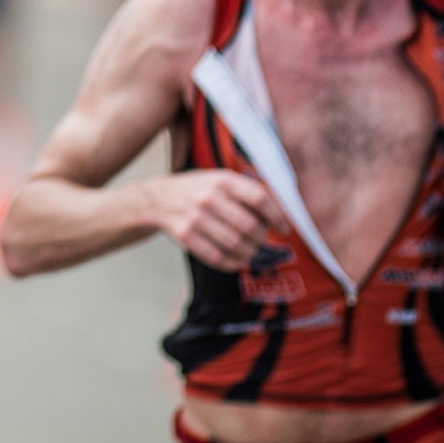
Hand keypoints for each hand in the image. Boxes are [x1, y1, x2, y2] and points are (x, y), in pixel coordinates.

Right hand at [150, 170, 286, 272]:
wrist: (159, 198)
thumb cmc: (199, 189)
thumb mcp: (222, 179)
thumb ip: (248, 192)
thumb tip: (279, 215)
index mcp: (223, 180)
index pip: (259, 199)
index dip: (277, 216)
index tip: (284, 229)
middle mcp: (209, 198)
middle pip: (250, 226)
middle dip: (263, 238)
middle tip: (263, 239)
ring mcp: (196, 219)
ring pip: (236, 245)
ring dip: (250, 252)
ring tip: (251, 250)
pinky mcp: (186, 237)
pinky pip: (218, 258)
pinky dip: (233, 263)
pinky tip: (238, 259)